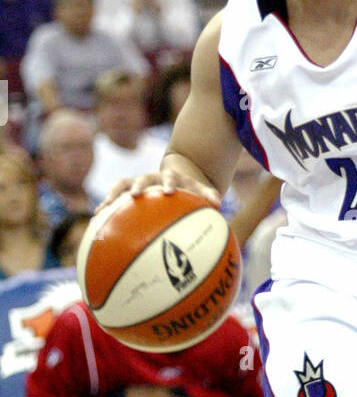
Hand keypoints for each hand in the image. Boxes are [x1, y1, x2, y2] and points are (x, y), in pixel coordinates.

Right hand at [97, 165, 221, 213]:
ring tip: (102, 209)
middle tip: (134, 195)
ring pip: (121, 186)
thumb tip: (219, 204)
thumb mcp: (198, 189)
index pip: (168, 178)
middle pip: (141, 179)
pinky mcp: (126, 191)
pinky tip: (96, 221)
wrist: (172, 176)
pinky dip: (105, 207)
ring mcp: (136, 183)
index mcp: (169, 177)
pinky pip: (113, 198)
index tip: (168, 192)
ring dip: (112, 196)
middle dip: (138, 186)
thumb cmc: (188, 188)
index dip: (168, 183)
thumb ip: (208, 194)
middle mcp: (150, 177)